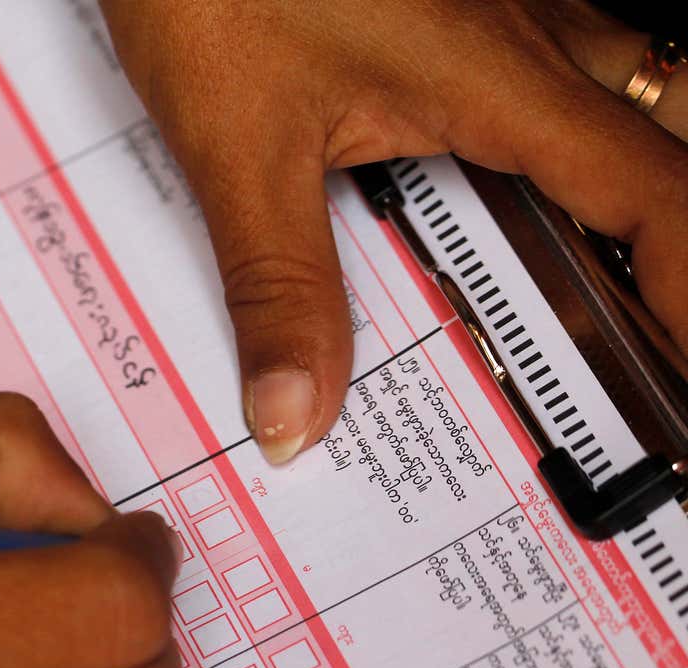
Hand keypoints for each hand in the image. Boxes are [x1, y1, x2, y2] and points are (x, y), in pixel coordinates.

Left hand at [100, 0, 687, 462]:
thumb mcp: (237, 152)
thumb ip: (277, 287)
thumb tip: (296, 413)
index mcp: (495, 77)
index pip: (654, 193)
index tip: (685, 366)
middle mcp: (525, 33)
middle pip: (674, 129)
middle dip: (681, 236)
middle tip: (661, 322)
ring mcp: (503, 5)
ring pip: (632, 84)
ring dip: (646, 174)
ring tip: (622, 272)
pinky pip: (564, 62)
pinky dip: (578, 133)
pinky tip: (533, 178)